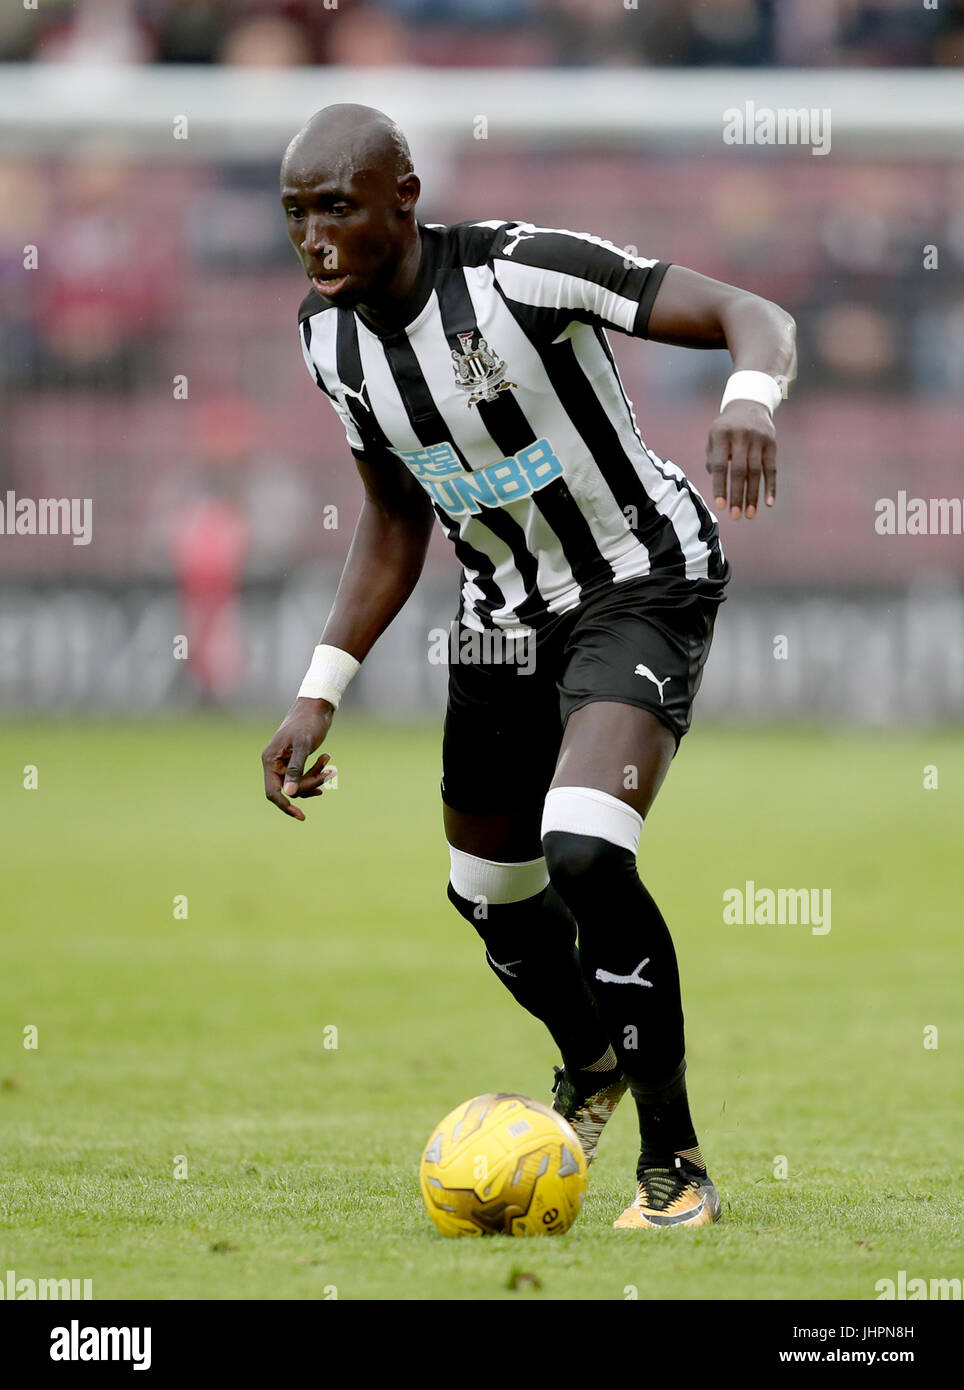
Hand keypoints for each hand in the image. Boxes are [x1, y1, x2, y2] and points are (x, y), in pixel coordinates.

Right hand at [261, 697, 336, 820]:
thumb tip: (289, 793)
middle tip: (330, 773)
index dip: (285, 805)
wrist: (317, 706)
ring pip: (299, 784)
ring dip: (316, 779)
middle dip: (310, 785)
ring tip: (331, 766)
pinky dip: (316, 775)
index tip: (301, 815)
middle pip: (290, 789)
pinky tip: (329, 770)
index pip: (273, 792)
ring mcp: (285, 762)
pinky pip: (304, 777)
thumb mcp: (304, 745)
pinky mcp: (296, 760)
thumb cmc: (308, 723)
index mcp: (270, 760)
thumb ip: (296, 769)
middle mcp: (274, 763)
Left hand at [705, 399, 776, 518]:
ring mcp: (758, 439)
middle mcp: (741, 436)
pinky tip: (768, 502)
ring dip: (753, 496)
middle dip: (737, 495)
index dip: (720, 487)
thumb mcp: (713, 437)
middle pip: (739, 471)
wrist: (749, 405)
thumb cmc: (726, 429)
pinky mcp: (772, 443)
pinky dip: (771, 486)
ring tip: (749, 514)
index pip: (719, 465)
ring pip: (756, 472)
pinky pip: (772, 468)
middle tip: (735, 516)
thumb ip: (712, 459)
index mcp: (721, 435)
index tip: (720, 506)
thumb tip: (719, 486)